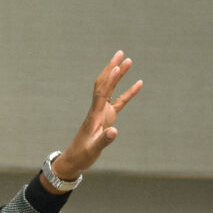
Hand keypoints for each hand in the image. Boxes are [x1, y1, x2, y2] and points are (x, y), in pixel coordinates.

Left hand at [46, 50, 142, 188]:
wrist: (74, 160)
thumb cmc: (82, 155)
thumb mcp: (93, 149)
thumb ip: (104, 140)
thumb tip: (114, 131)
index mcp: (94, 115)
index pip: (102, 94)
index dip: (109, 80)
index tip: (116, 66)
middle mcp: (97, 110)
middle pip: (105, 85)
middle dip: (112, 69)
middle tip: (120, 53)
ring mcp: (102, 113)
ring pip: (111, 90)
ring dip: (119, 75)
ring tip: (129, 60)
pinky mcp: (106, 118)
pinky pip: (119, 102)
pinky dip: (128, 92)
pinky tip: (138, 83)